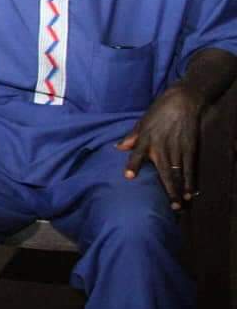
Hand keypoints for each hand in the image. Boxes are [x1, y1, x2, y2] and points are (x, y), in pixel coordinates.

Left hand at [117, 83, 204, 208]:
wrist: (182, 101)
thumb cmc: (158, 112)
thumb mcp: (141, 122)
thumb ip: (131, 137)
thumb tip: (117, 147)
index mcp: (146, 139)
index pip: (137, 154)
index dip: (133, 165)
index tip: (128, 176)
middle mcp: (161, 146)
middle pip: (163, 171)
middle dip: (167, 189)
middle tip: (169, 206)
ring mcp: (177, 148)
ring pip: (178, 173)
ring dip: (179, 189)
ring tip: (179, 205)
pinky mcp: (190, 148)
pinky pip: (190, 167)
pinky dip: (191, 180)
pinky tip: (191, 192)